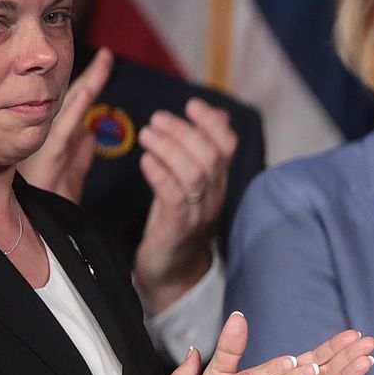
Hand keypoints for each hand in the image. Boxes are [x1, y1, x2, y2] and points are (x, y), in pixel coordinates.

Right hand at [19, 47, 113, 200]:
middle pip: (76, 97)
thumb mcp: (73, 172)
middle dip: (92, 75)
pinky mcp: (51, 153)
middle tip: (108, 54)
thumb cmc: (54, 197)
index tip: (107, 60)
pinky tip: (89, 92)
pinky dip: (76, 107)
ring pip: (71, 105)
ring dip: (89, 84)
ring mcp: (51, 140)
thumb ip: (82, 151)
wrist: (37, 221)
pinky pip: (66, 125)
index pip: (80, 102)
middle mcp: (55, 133)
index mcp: (63, 136)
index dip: (93, 81)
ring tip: (104, 62)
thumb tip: (93, 130)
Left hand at [134, 100, 238, 312]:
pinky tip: (145, 161)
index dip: (212, 122)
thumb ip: (202, 152)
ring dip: (170, 148)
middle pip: (211, 156)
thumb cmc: (176, 221)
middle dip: (185, 131)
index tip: (191, 104)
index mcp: (219, 182)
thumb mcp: (193, 184)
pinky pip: (174, 196)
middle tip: (158, 118)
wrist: (172, 271)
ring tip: (147, 134)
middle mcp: (214, 195)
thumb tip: (217, 116)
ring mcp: (198, 212)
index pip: (228, 146)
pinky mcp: (178, 227)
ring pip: (194, 173)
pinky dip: (159, 174)